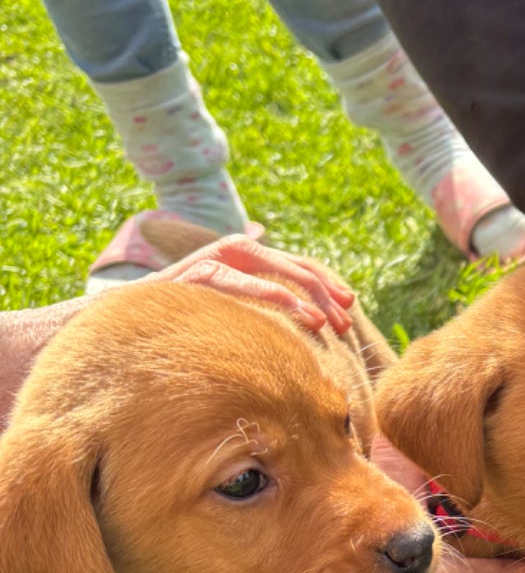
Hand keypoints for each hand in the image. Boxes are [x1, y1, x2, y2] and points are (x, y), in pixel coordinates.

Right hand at [152, 235, 355, 334]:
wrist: (127, 317)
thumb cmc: (182, 317)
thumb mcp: (227, 306)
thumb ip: (260, 298)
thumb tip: (307, 307)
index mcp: (244, 257)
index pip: (294, 265)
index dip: (325, 283)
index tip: (349, 304)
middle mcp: (233, 251)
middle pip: (291, 266)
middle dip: (322, 292)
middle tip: (345, 318)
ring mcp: (216, 259)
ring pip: (273, 272)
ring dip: (303, 297)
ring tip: (324, 322)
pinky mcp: (200, 274)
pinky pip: (245, 284)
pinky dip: (274, 297)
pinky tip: (297, 312)